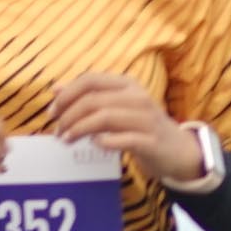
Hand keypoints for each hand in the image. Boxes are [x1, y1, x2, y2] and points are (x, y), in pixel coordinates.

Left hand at [50, 72, 201, 184]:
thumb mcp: (117, 106)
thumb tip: (55, 88)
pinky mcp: (151, 141)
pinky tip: (96, 145)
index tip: (52, 113)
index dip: (66, 95)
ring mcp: (146, 119)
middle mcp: (137, 97)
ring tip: (67, 140)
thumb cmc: (141, 127)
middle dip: (68, 116)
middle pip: (93, 100)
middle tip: (57, 132)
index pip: (90, 80)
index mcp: (127, 84)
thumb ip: (89, 96)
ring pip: (104, 117)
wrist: (178, 150)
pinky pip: (122, 139)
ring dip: (79, 129)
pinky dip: (104, 142)